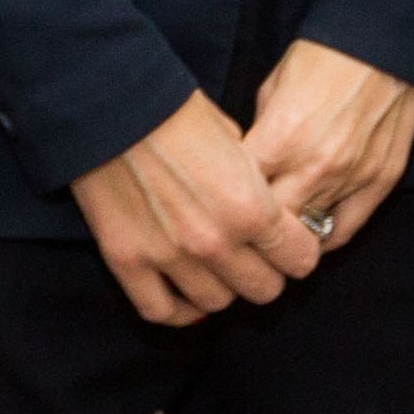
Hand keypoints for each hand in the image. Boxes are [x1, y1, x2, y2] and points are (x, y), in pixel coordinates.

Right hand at [68, 91, 324, 326]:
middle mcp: (216, 242)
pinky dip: (178, 311)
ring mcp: (170, 257)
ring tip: (216, 269)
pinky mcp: (128, 261)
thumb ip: (253, 179)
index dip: (297, 250)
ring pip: (216, 303)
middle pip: (263, 290)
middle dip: (265, 273)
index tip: (288, 244)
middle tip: (253, 258)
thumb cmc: (177, 109)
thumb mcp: (235, 138)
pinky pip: (161, 310)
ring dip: (222, 288)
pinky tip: (183, 295)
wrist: (114, 103)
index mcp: (252, 207)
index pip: (299, 259)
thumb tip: (260, 197)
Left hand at [242, 40, 413, 254]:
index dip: (225, 198)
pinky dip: (324, 238)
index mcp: (279, 139)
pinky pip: (345, 231)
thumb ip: (259, 131)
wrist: (385, 42)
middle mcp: (313, 167)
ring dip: (288, 235)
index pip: (237, 193)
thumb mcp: (273, 85)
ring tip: (274, 234)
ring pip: (306, 236)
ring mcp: (350, 179)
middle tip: (244, 226)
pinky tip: (310, 238)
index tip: (220, 199)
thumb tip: (248, 164)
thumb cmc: (324, 55)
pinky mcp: (380, 183)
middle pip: (269, 227)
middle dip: (253, 227)